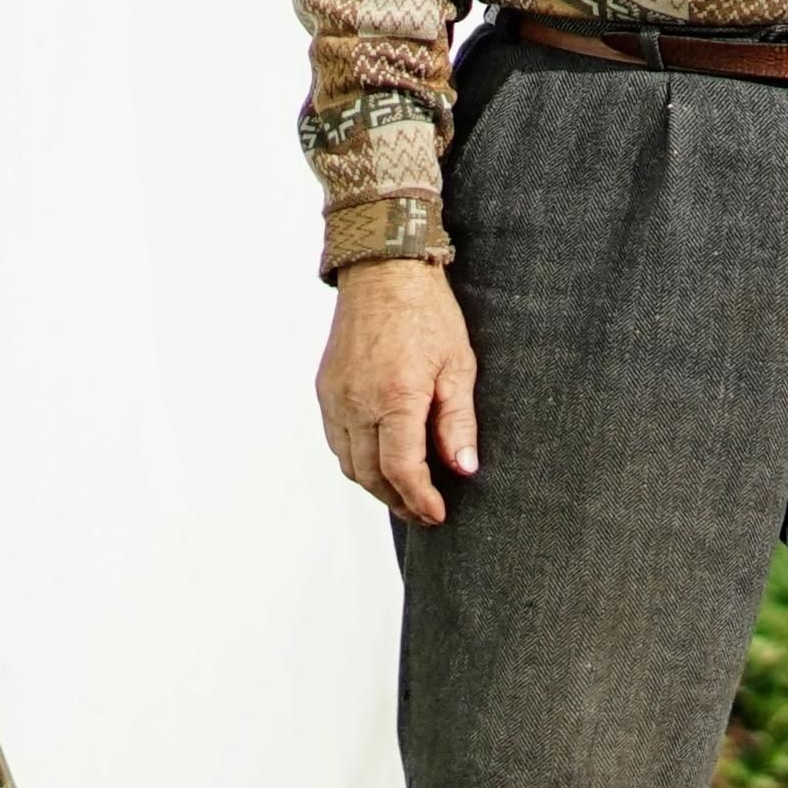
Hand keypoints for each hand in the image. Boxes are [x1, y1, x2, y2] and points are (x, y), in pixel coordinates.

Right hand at [319, 258, 480, 524]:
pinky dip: (356, 461)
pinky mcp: (325, 390)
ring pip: (348, 463)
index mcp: (395, 397)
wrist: (384, 273)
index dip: (420, 500)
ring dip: (375, 486)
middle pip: (371, 475)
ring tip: (405, 495)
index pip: (401, 470)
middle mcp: (357, 402)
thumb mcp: (458, 366)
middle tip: (424, 513)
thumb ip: (458, 422)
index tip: (438, 514)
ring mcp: (335, 397)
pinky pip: (336, 441)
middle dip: (398, 501)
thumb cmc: (428, 314)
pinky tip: (379, 463)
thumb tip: (463, 468)